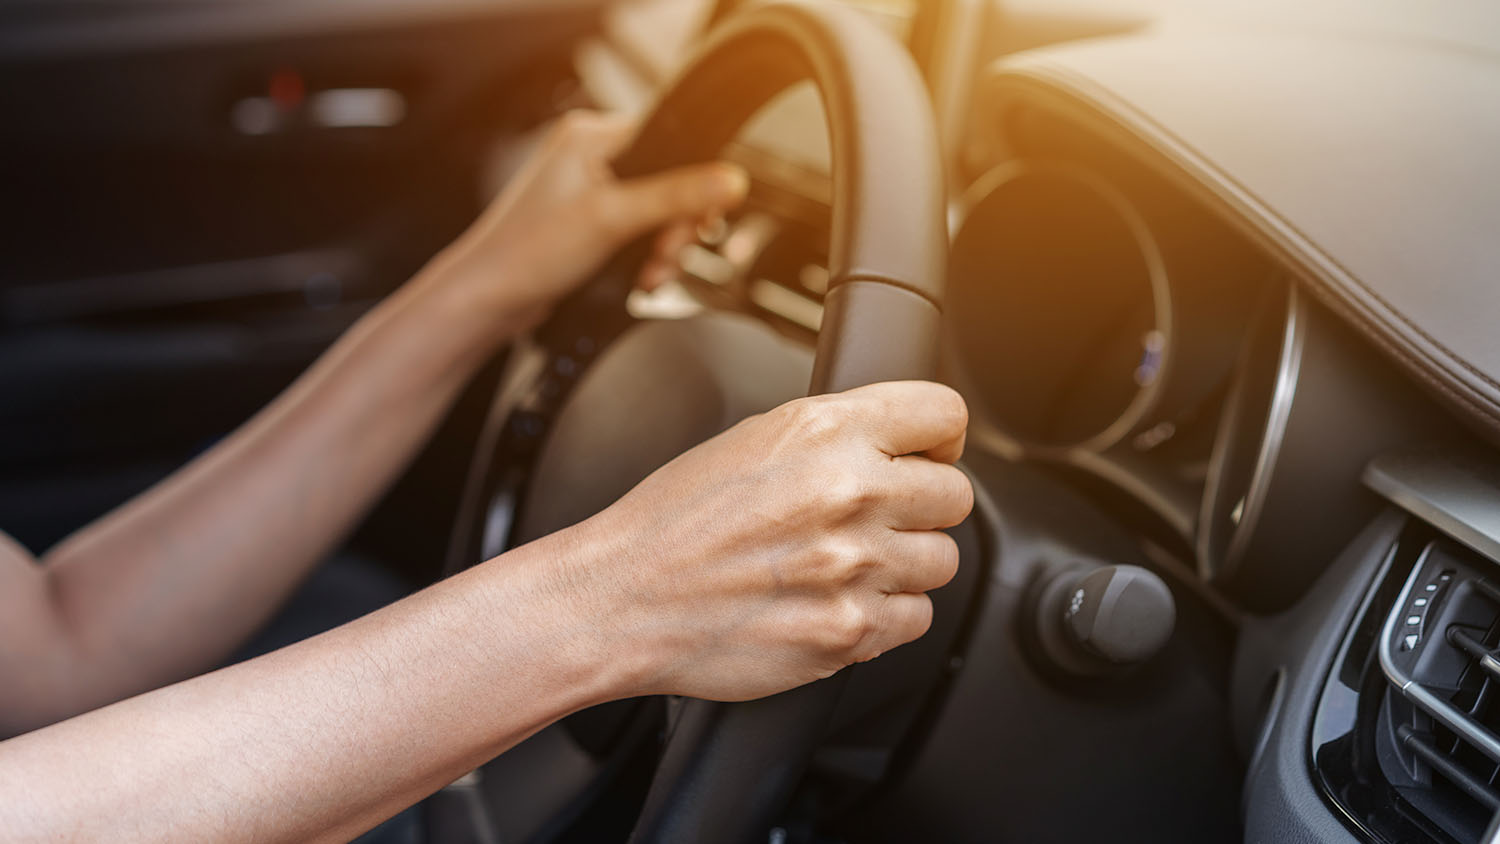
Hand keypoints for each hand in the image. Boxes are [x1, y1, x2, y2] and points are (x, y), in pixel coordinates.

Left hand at [429, 110, 748, 331]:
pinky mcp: (589, 223)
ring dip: (663, 248)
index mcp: (590, 135)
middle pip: (668, 181)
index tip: (698, 219)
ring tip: (651, 275)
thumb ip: (676, 197)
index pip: (669, 141)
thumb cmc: (528, 253)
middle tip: (667, 255)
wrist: (488, 301)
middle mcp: (589, 155)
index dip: (692, 184)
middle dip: (675, 227)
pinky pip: (638, 231)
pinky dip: (646, 256)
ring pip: (656, 211)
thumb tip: (732, 180)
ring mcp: (589, 190)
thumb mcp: (613, 219)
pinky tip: (641, 278)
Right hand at [554, 381, 972, 702]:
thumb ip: (833, 435)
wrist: (620, 598)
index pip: (944, 415)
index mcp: (825, 430)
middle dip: (921, 506)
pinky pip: (916, 618)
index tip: (926, 455)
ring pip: (943, 560)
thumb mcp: (753, 439)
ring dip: (905, 564)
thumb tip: (895, 444)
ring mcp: (854, 566)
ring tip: (846, 565)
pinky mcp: (849, 630)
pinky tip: (836, 602)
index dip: (939, 438)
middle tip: (875, 519)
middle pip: (955, 494)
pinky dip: (886, 615)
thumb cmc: (672, 521)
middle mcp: (850, 492)